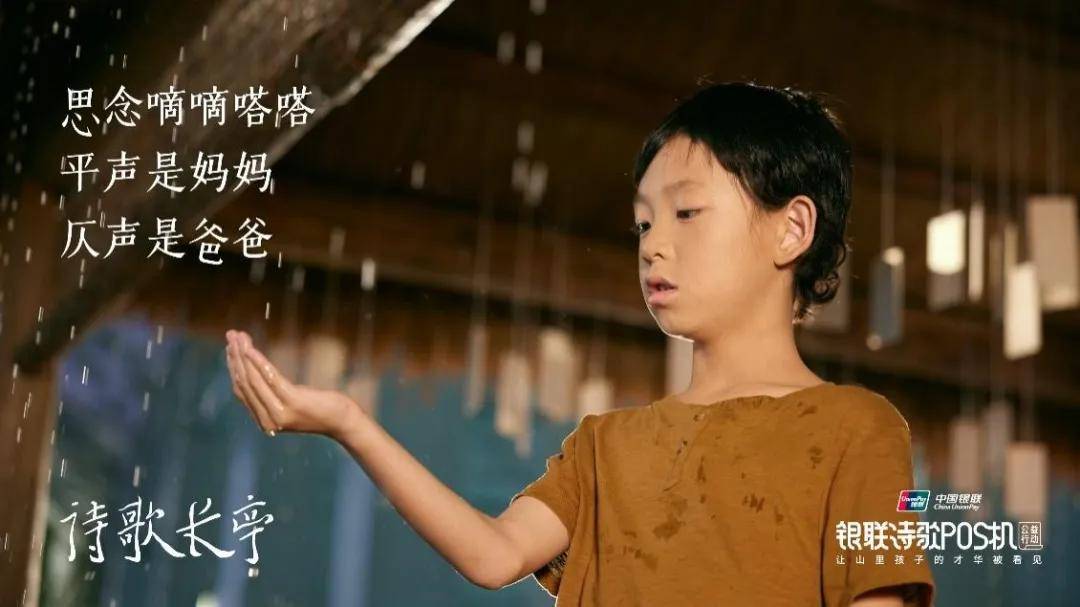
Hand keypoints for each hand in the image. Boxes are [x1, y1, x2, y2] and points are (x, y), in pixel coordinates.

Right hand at [224, 329, 362, 439]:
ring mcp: (279, 413)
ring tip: (238, 336)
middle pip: (244, 382)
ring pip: (253, 379)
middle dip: (235, 356)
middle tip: (231, 334)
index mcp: (264, 421)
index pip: (241, 390)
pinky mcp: (292, 402)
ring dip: (243, 354)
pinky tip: (250, 348)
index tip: (230, 347)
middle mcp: (268, 420)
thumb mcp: (292, 401)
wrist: (344, 421)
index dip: (233, 366)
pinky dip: (257, 361)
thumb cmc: (321, 408)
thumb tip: (255, 374)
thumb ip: (272, 395)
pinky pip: (270, 378)